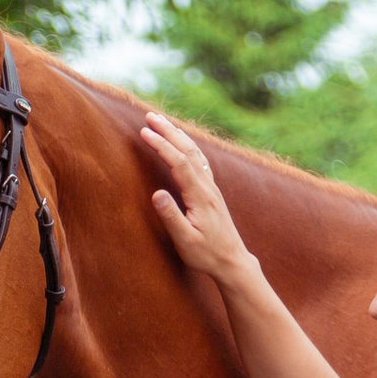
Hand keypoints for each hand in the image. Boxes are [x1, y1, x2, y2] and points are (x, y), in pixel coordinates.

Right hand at [139, 111, 255, 286]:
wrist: (233, 261)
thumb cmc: (207, 254)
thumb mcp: (186, 241)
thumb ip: (172, 217)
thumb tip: (157, 193)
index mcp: (200, 196)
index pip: (179, 162)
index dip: (162, 145)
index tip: (144, 132)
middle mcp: (208, 187)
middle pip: (188, 150)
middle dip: (168, 131)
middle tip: (149, 115)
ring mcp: (212, 188)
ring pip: (195, 153)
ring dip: (178, 135)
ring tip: (161, 122)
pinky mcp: (212, 192)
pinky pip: (200, 161)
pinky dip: (187, 146)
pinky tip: (182, 143)